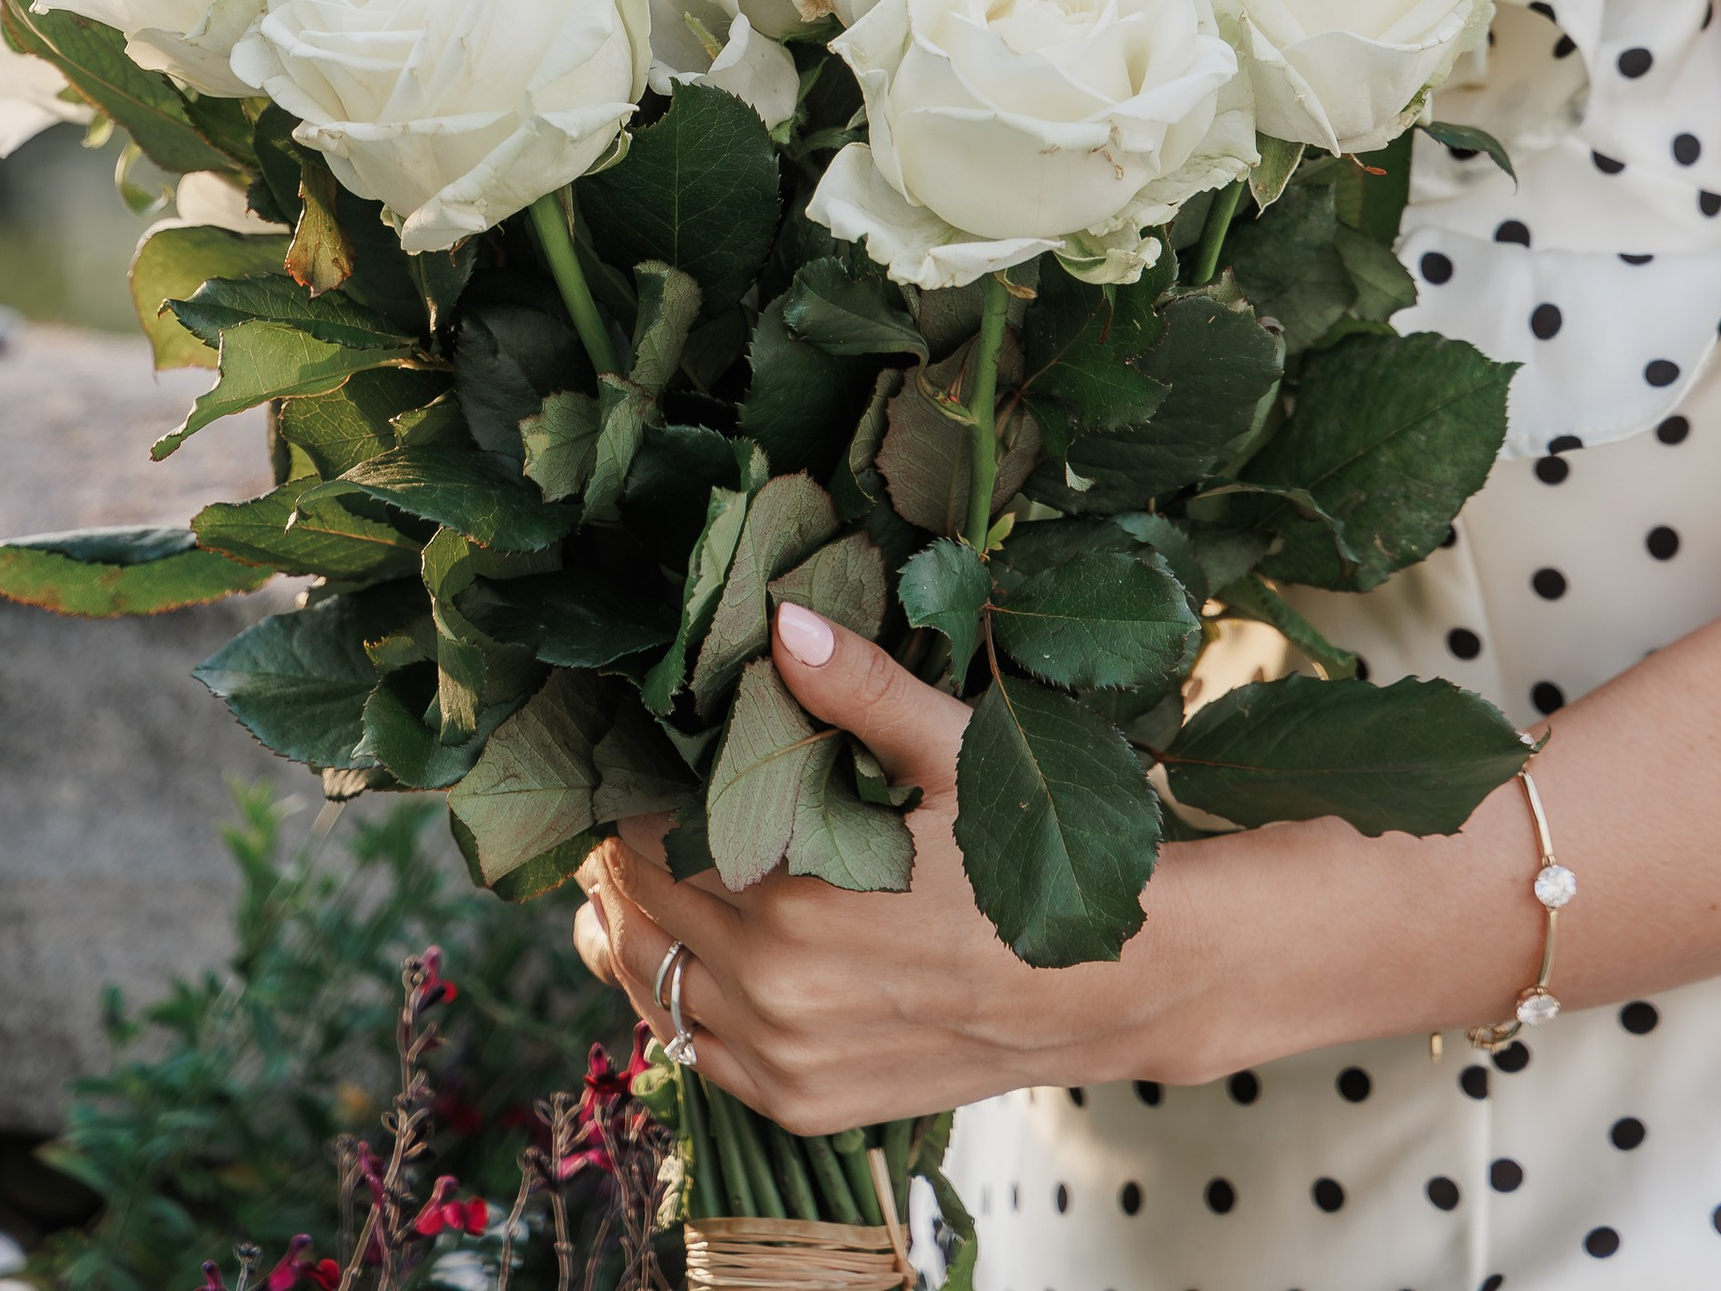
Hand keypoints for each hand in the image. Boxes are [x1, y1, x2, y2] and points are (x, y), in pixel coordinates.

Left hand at [573, 600, 1211, 1129]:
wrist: (1109, 981)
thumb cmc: (1029, 852)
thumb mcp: (953, 750)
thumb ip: (859, 686)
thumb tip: (782, 617)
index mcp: (797, 902)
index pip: (658, 839)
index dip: (631, 796)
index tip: (626, 759)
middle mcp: (776, 993)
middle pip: (644, 909)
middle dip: (623, 855)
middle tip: (612, 807)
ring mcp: (786, 1060)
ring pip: (652, 987)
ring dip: (626, 928)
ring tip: (617, 877)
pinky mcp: (804, 1103)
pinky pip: (694, 1055)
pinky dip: (667, 1001)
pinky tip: (667, 957)